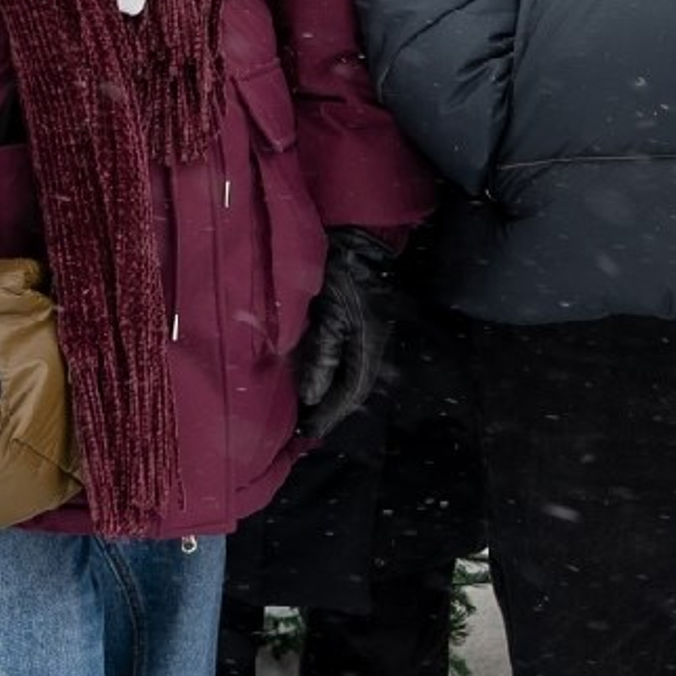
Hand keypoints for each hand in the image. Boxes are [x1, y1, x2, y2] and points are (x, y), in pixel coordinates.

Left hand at [295, 228, 399, 436]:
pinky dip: (327, 376)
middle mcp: (371, 348)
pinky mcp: (356, 328)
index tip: (307, 434)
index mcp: (369, 347)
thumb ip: (320, 355)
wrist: (357, 241)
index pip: (350, 393)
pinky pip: (343, 362)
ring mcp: (366, 338)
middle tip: (304, 429)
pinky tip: (311, 381)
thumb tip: (310, 396)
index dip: (329, 415)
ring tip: (305, 411)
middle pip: (351, 390)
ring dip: (328, 395)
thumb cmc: (342, 274)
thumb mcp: (328, 315)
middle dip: (329, 410)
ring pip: (347, 378)